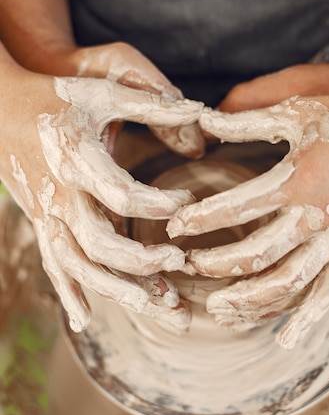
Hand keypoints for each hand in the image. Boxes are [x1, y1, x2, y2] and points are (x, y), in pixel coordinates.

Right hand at [0, 59, 202, 332]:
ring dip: (118, 292)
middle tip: (179, 261)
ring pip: (79, 266)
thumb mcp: (101, 92)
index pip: (121, 194)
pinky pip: (54, 266)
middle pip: (99, 244)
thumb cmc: (56, 97)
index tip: (186, 203)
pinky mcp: (41, 224)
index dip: (159, 204)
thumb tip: (201, 110)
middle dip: (141, 261)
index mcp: (77, 158)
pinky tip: (85, 321)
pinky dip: (69, 294)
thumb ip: (150, 103)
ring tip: (161, 309)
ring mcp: (47, 214)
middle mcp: (60, 194)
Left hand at [167, 63, 328, 347]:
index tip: (174, 226)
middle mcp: (315, 216)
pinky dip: (306, 318)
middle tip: (187, 265)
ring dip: (248, 300)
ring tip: (217, 308)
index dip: (198, 219)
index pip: (234, 209)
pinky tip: (285, 340)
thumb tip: (204, 124)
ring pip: (287, 283)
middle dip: (214, 264)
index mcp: (297, 180)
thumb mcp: (298, 109)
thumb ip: (248, 120)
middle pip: (254, 254)